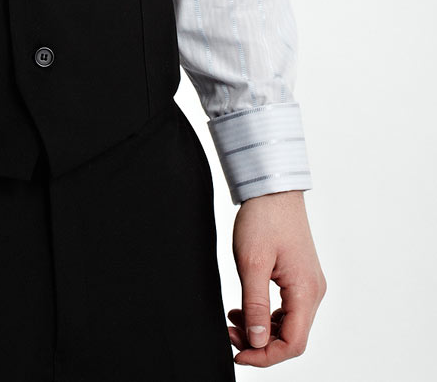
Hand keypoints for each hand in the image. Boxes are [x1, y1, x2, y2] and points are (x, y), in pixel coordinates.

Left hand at [229, 189, 325, 366]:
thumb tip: (258, 341)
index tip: (238, 354)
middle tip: (229, 335)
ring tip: (233, 321)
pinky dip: (266, 315)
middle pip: (292, 338)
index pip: (293, 344)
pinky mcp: (300, 278)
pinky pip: (287, 310)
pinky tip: (243, 309)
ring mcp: (309, 285)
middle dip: (260, 344)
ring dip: (262, 330)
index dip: (265, 356)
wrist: (273, 188)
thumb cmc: (263, 219)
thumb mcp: (251, 263)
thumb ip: (255, 305)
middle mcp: (314, 292)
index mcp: (306, 291)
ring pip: (289, 325)